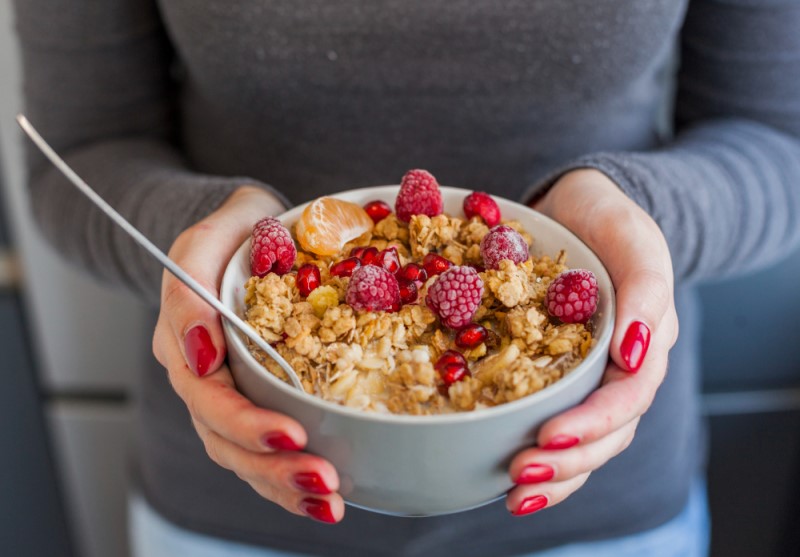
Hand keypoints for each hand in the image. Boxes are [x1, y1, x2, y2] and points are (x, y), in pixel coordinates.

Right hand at [151, 186, 343, 523]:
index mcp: (186, 342)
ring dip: (285, 484)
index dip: (247, 422)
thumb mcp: (209, 238)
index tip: (292, 432)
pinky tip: (326, 497)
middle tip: (323, 479)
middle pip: (226, 439)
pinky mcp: (257, 399)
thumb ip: (192, 290)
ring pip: (245, 456)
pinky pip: (266, 449)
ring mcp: (228, 394)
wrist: (250, 233)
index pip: (208, 396)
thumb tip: (202, 354)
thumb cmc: (234, 232)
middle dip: (274, 466)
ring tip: (330, 502)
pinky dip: (291, 478)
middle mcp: (203, 378)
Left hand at [506, 169, 678, 515]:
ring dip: (553, 474)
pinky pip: (549, 419)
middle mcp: (619, 369)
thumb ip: (646, 289)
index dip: (592, 424)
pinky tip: (502, 477)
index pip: (627, 398)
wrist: (575, 208)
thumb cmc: (608, 222)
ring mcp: (587, 376)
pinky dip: (534, 451)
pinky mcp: (553, 374)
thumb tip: (634, 354)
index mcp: (644, 343)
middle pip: (606, 433)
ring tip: (514, 492)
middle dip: (567, 461)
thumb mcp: (634, 238)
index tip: (548, 436)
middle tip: (521, 474)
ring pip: (582, 440)